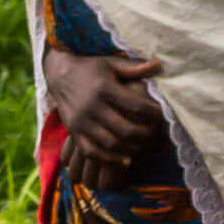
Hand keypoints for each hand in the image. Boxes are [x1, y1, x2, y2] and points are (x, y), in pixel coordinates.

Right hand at [43, 46, 167, 190]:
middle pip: (126, 130)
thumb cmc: (90, 69)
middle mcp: (92, 107)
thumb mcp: (111, 63)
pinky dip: (110, 159)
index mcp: (104, 88)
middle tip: (157, 135)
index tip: (164, 115)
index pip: (136, 106)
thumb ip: (134, 67)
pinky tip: (125, 159)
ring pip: (111, 144)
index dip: (154, 113)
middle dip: (146, 135)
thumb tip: (158, 64)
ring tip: (144, 145)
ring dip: (132, 149)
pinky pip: (92, 152)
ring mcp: (82, 122)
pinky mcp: (74, 132)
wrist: (59, 75)